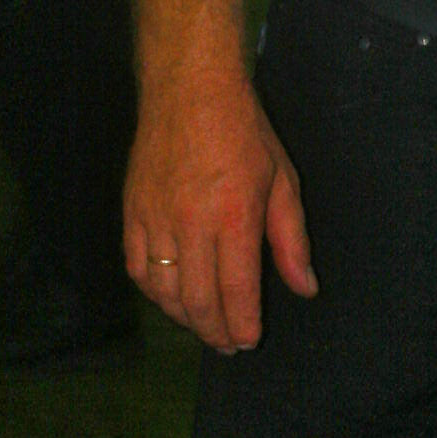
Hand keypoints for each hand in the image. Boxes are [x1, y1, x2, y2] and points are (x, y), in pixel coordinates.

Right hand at [123, 57, 316, 352]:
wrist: (189, 92)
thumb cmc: (244, 134)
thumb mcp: (283, 181)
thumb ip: (291, 240)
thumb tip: (305, 287)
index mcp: (233, 215)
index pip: (235, 289)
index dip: (242, 323)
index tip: (248, 341)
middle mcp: (190, 223)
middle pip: (197, 298)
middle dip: (215, 331)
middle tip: (229, 345)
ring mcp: (154, 218)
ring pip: (163, 290)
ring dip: (185, 317)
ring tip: (205, 326)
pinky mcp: (131, 212)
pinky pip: (137, 268)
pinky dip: (153, 292)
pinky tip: (170, 299)